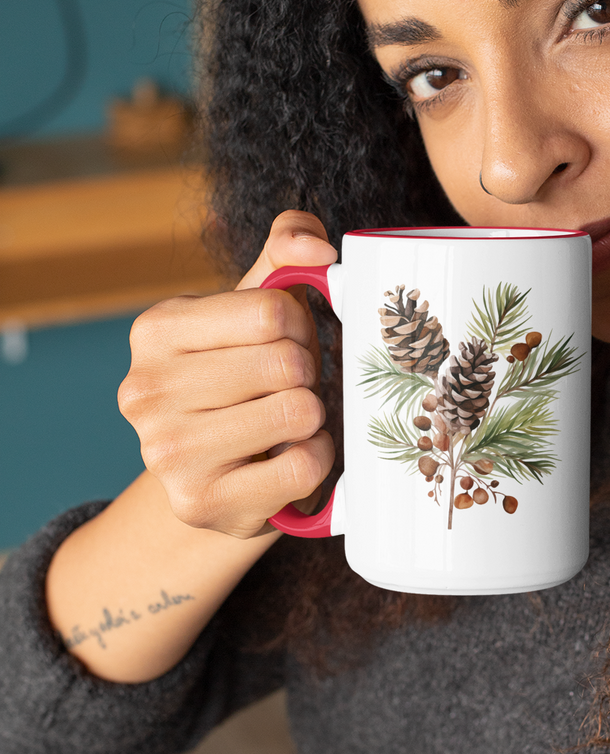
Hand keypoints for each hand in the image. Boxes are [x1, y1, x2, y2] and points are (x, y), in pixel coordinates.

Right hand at [118, 210, 337, 537]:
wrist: (212, 475)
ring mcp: (168, 453)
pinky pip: (304, 466)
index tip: (286, 343)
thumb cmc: (243, 379)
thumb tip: (319, 249)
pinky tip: (289, 456)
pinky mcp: (202, 503)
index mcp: (155, 330)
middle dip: (307, 373)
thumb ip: (286, 254)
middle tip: (288, 388)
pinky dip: (316, 459)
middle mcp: (145, 390)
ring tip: (285, 423)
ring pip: (298, 413)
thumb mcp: (252, 310)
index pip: (273, 310)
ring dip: (312, 417)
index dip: (299, 325)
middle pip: (287, 362)